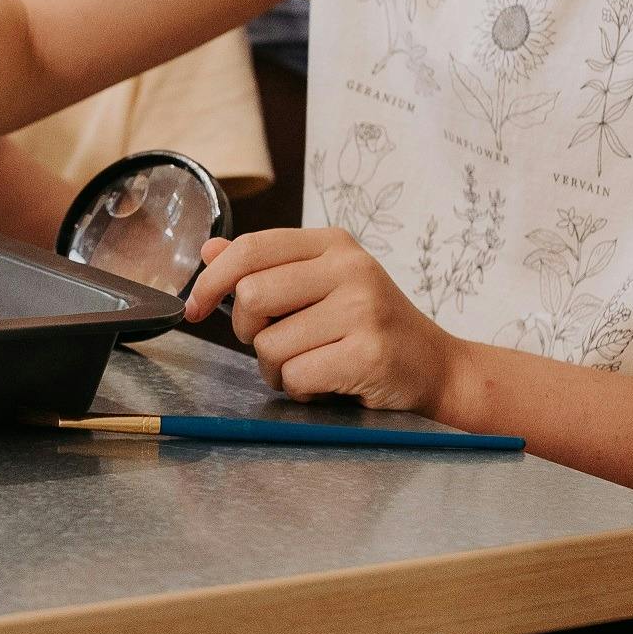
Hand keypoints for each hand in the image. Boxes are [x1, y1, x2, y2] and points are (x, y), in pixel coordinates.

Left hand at [184, 227, 455, 413]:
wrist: (438, 367)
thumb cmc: (371, 327)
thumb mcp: (323, 284)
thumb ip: (268, 267)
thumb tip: (210, 249)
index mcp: (333, 244)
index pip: (252, 248)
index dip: (212, 279)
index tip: (194, 307)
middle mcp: (349, 269)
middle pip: (251, 296)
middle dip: (248, 332)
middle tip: (274, 344)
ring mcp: (362, 310)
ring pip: (269, 344)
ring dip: (276, 368)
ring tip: (308, 366)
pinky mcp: (369, 353)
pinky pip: (296, 375)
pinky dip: (299, 388)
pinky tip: (325, 383)